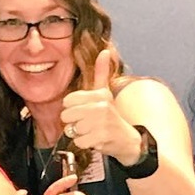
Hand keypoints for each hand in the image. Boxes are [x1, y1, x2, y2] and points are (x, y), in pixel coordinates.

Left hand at [59, 49, 143, 164]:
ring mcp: (102, 122)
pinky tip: (95, 140)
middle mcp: (101, 106)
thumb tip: (104, 51)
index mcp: (99, 94)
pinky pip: (78, 141)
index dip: (72, 109)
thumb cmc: (111, 116)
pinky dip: (84, 144)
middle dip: (74, 123)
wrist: (128, 140)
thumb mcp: (106, 93)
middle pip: (66, 115)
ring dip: (80, 134)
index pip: (67, 101)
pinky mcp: (101, 138)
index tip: (85, 111)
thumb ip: (101, 73)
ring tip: (93, 131)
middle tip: (88, 123)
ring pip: (72, 129)